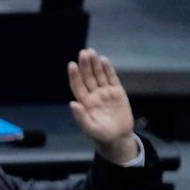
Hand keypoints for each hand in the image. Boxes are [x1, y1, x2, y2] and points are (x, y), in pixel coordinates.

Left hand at [68, 48, 138, 162]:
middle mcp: (93, 95)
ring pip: (99, 75)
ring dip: (95, 64)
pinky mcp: (117, 92)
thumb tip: (71, 103)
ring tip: (92, 52)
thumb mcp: (89, 128)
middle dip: (85, 65)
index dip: (74, 75)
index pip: (78, 86)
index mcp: (84, 102)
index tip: (71, 65)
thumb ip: (80, 116)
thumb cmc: (101, 134)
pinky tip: (104, 60)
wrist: (118, 137)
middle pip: (88, 77)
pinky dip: (108, 70)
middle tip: (84, 52)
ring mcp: (105, 92)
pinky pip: (112, 78)